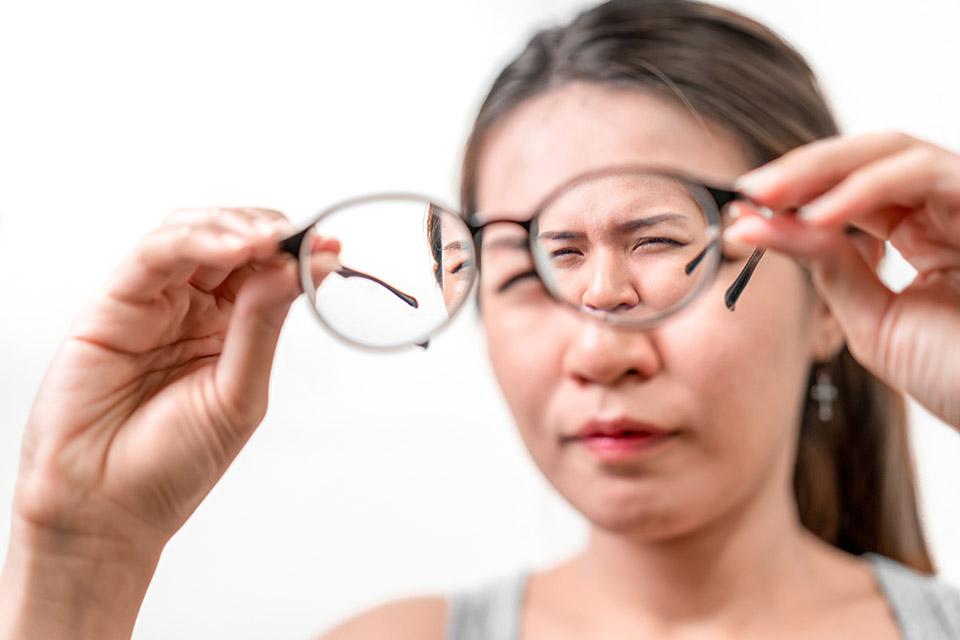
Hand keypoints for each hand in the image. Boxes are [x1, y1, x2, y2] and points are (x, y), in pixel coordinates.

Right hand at [13, 207, 339, 553]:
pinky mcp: (114, 303)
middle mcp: (192, 308)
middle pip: (231, 240)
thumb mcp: (239, 395)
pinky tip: (235, 249)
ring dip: (236, 228)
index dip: (295, 252)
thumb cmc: (171, 466)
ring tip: (270, 239)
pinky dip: (197, 240)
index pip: (264, 270)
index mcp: (229, 329)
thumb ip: (263, 326)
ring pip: (193, 234)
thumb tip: (299, 269)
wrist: (106, 511)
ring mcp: (154, 302)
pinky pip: (156, 254)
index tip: (330, 248)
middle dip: (270, 231)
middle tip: (303, 237)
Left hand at [726, 132, 959, 427]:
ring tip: (770, 196)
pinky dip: (867, 188)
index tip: (744, 207)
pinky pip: (928, 173)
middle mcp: (949, 209)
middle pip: (870, 158)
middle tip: (749, 191)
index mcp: (924, 234)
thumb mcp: (875, 322)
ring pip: (896, 151)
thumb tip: (761, 225)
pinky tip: (818, 216)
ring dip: (824, 169)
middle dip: (803, 170)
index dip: (797, 192)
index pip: (852, 190)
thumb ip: (829, 269)